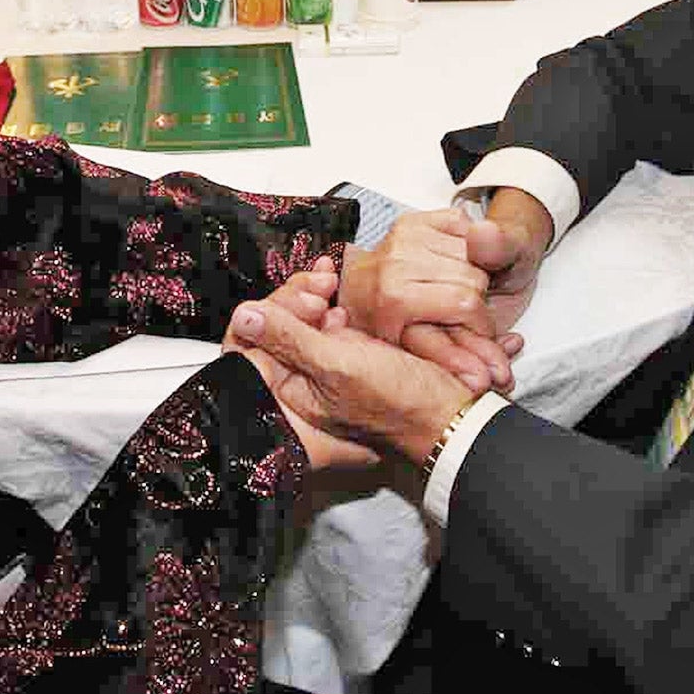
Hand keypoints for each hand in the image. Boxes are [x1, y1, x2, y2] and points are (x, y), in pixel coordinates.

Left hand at [226, 258, 377, 469]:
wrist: (448, 411)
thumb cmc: (398, 400)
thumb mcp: (339, 366)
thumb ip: (290, 339)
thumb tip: (244, 315)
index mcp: (288, 393)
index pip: (253, 343)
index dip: (272, 312)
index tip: (306, 295)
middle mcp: (299, 382)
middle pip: (272, 329)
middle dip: (292, 298)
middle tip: (322, 282)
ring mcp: (322, 368)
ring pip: (296, 322)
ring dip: (309, 296)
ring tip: (331, 282)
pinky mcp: (343, 357)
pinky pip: (320, 325)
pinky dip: (327, 303)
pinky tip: (339, 292)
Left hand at [340, 211, 524, 393]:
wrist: (356, 289)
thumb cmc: (382, 323)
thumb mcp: (412, 351)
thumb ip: (452, 360)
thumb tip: (485, 381)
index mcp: (394, 296)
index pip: (465, 303)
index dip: (481, 322)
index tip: (477, 332)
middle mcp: (397, 261)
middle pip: (473, 277)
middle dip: (477, 299)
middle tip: (460, 313)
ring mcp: (405, 235)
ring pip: (472, 253)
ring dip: (473, 272)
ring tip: (452, 290)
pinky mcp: (414, 218)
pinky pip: (463, 225)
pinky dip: (466, 245)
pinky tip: (450, 264)